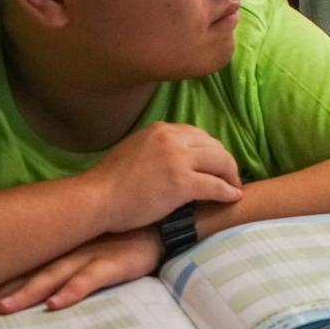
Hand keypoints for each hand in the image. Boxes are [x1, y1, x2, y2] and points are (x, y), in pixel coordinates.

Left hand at [0, 227, 161, 315]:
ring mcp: (93, 256)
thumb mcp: (91, 242)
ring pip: (54, 276)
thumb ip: (67, 253)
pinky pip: (91, 279)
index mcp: (64, 247)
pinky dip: (73, 291)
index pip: (26, 264)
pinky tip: (56, 304)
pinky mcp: (115, 263)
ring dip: (28, 292)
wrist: (165, 224)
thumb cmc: (126, 236)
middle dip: (1, 289)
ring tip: (4, 308)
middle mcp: (72, 250)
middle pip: (31, 272)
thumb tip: (36, 269)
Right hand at [83, 122, 242, 234]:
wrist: (96, 199)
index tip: (216, 164)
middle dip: (226, 162)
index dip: (212, 151)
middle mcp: (172, 138)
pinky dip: (228, 191)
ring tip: (234, 187)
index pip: (199, 135)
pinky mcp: (182, 183)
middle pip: (214, 146)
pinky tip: (233, 197)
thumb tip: (178, 155)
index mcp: (162, 129)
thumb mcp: (136, 148)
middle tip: (231, 177)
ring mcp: (178, 160)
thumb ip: (159, 147)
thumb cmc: (110, 182)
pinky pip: (216, 186)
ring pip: (221, 162)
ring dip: (231, 176)